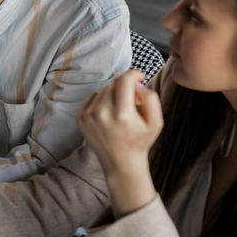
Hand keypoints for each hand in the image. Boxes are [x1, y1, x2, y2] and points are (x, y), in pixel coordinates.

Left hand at [76, 70, 162, 217]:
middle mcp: (102, 113)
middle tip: (134, 101)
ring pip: (104, 90)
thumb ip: (150, 98)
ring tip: (122, 111)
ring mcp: (88, 116)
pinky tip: (109, 114)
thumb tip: (136, 84)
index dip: (134, 74)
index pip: (124, 80)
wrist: (120, 163)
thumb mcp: (156, 122)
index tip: (140, 76)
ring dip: (114, 95)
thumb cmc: (140, 141)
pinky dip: (102, 101)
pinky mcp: (80, 118)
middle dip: (126, 88)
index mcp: (122, 115)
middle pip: (114, 84)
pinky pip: (93, 97)